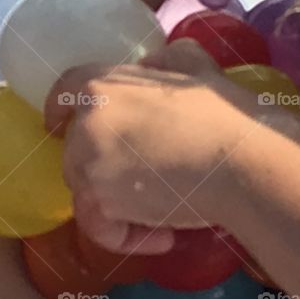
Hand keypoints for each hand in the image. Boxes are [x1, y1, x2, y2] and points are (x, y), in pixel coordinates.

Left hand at [46, 40, 252, 253]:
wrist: (242, 163)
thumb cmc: (225, 115)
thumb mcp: (196, 66)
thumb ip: (165, 60)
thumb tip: (152, 64)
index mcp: (101, 86)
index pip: (63, 94)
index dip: (59, 111)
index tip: (57, 125)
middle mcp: (86, 125)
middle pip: (75, 150)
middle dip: (104, 168)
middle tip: (147, 181)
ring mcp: (90, 166)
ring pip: (88, 193)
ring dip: (120, 209)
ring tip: (164, 219)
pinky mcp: (102, 205)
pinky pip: (103, 227)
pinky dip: (129, 238)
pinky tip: (164, 238)